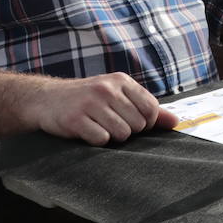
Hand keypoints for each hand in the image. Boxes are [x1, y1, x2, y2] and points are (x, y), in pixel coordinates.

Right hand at [30, 73, 176, 144]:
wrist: (46, 100)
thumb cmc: (87, 100)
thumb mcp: (117, 96)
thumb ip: (147, 108)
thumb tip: (176, 122)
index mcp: (120, 81)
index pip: (151, 108)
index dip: (146, 122)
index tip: (132, 122)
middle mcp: (107, 89)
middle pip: (138, 124)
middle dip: (127, 130)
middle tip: (109, 123)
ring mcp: (90, 103)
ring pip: (122, 134)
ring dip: (112, 137)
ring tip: (98, 126)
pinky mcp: (75, 119)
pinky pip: (101, 140)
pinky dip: (96, 141)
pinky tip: (86, 131)